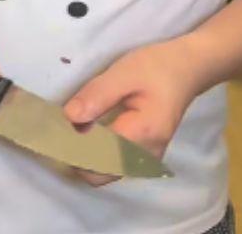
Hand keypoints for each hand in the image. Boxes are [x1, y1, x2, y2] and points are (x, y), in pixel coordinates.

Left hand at [62, 39, 206, 185]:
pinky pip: (112, 167)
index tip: (52, 132)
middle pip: (97, 174)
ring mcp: (146, 160)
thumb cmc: (159, 67)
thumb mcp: (126, 71)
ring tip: (68, 133)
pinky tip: (85, 136)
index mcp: (142, 135)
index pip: (95, 157)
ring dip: (82, 159)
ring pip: (104, 174)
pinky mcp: (143, 157)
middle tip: (55, 132)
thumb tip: (68, 118)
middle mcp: (145, 156)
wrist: (189, 69)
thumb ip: (97, 95)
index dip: (70, 149)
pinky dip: (94, 157)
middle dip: (73, 157)